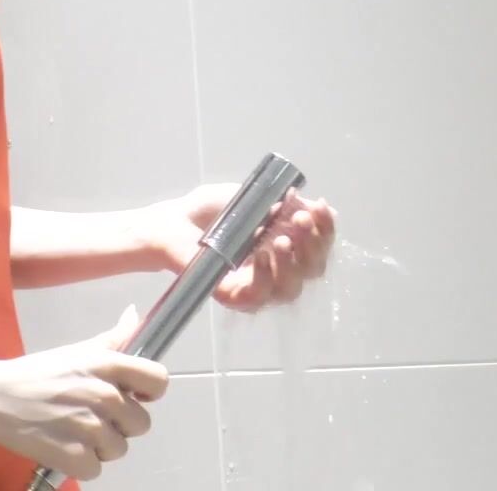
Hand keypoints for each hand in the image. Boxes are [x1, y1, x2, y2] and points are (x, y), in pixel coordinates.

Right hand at [0, 305, 168, 480]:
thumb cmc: (34, 373)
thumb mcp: (75, 351)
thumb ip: (112, 338)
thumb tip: (134, 315)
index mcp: (106, 365)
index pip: (158, 381)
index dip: (147, 392)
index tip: (132, 396)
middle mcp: (104, 395)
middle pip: (140, 423)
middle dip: (118, 424)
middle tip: (88, 416)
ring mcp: (90, 427)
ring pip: (119, 448)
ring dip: (98, 446)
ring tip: (71, 431)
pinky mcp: (74, 456)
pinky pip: (96, 468)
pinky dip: (79, 463)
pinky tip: (62, 446)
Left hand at [141, 184, 336, 311]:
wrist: (171, 222)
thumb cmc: (207, 211)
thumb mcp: (249, 198)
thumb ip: (281, 202)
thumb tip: (314, 206)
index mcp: (284, 246)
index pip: (317, 246)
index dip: (325, 229)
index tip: (320, 207)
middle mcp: (276, 270)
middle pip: (312, 271)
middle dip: (313, 245)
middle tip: (300, 220)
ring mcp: (256, 286)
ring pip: (290, 289)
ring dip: (292, 262)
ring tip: (280, 239)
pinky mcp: (234, 298)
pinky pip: (259, 297)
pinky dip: (265, 276)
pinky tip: (262, 256)